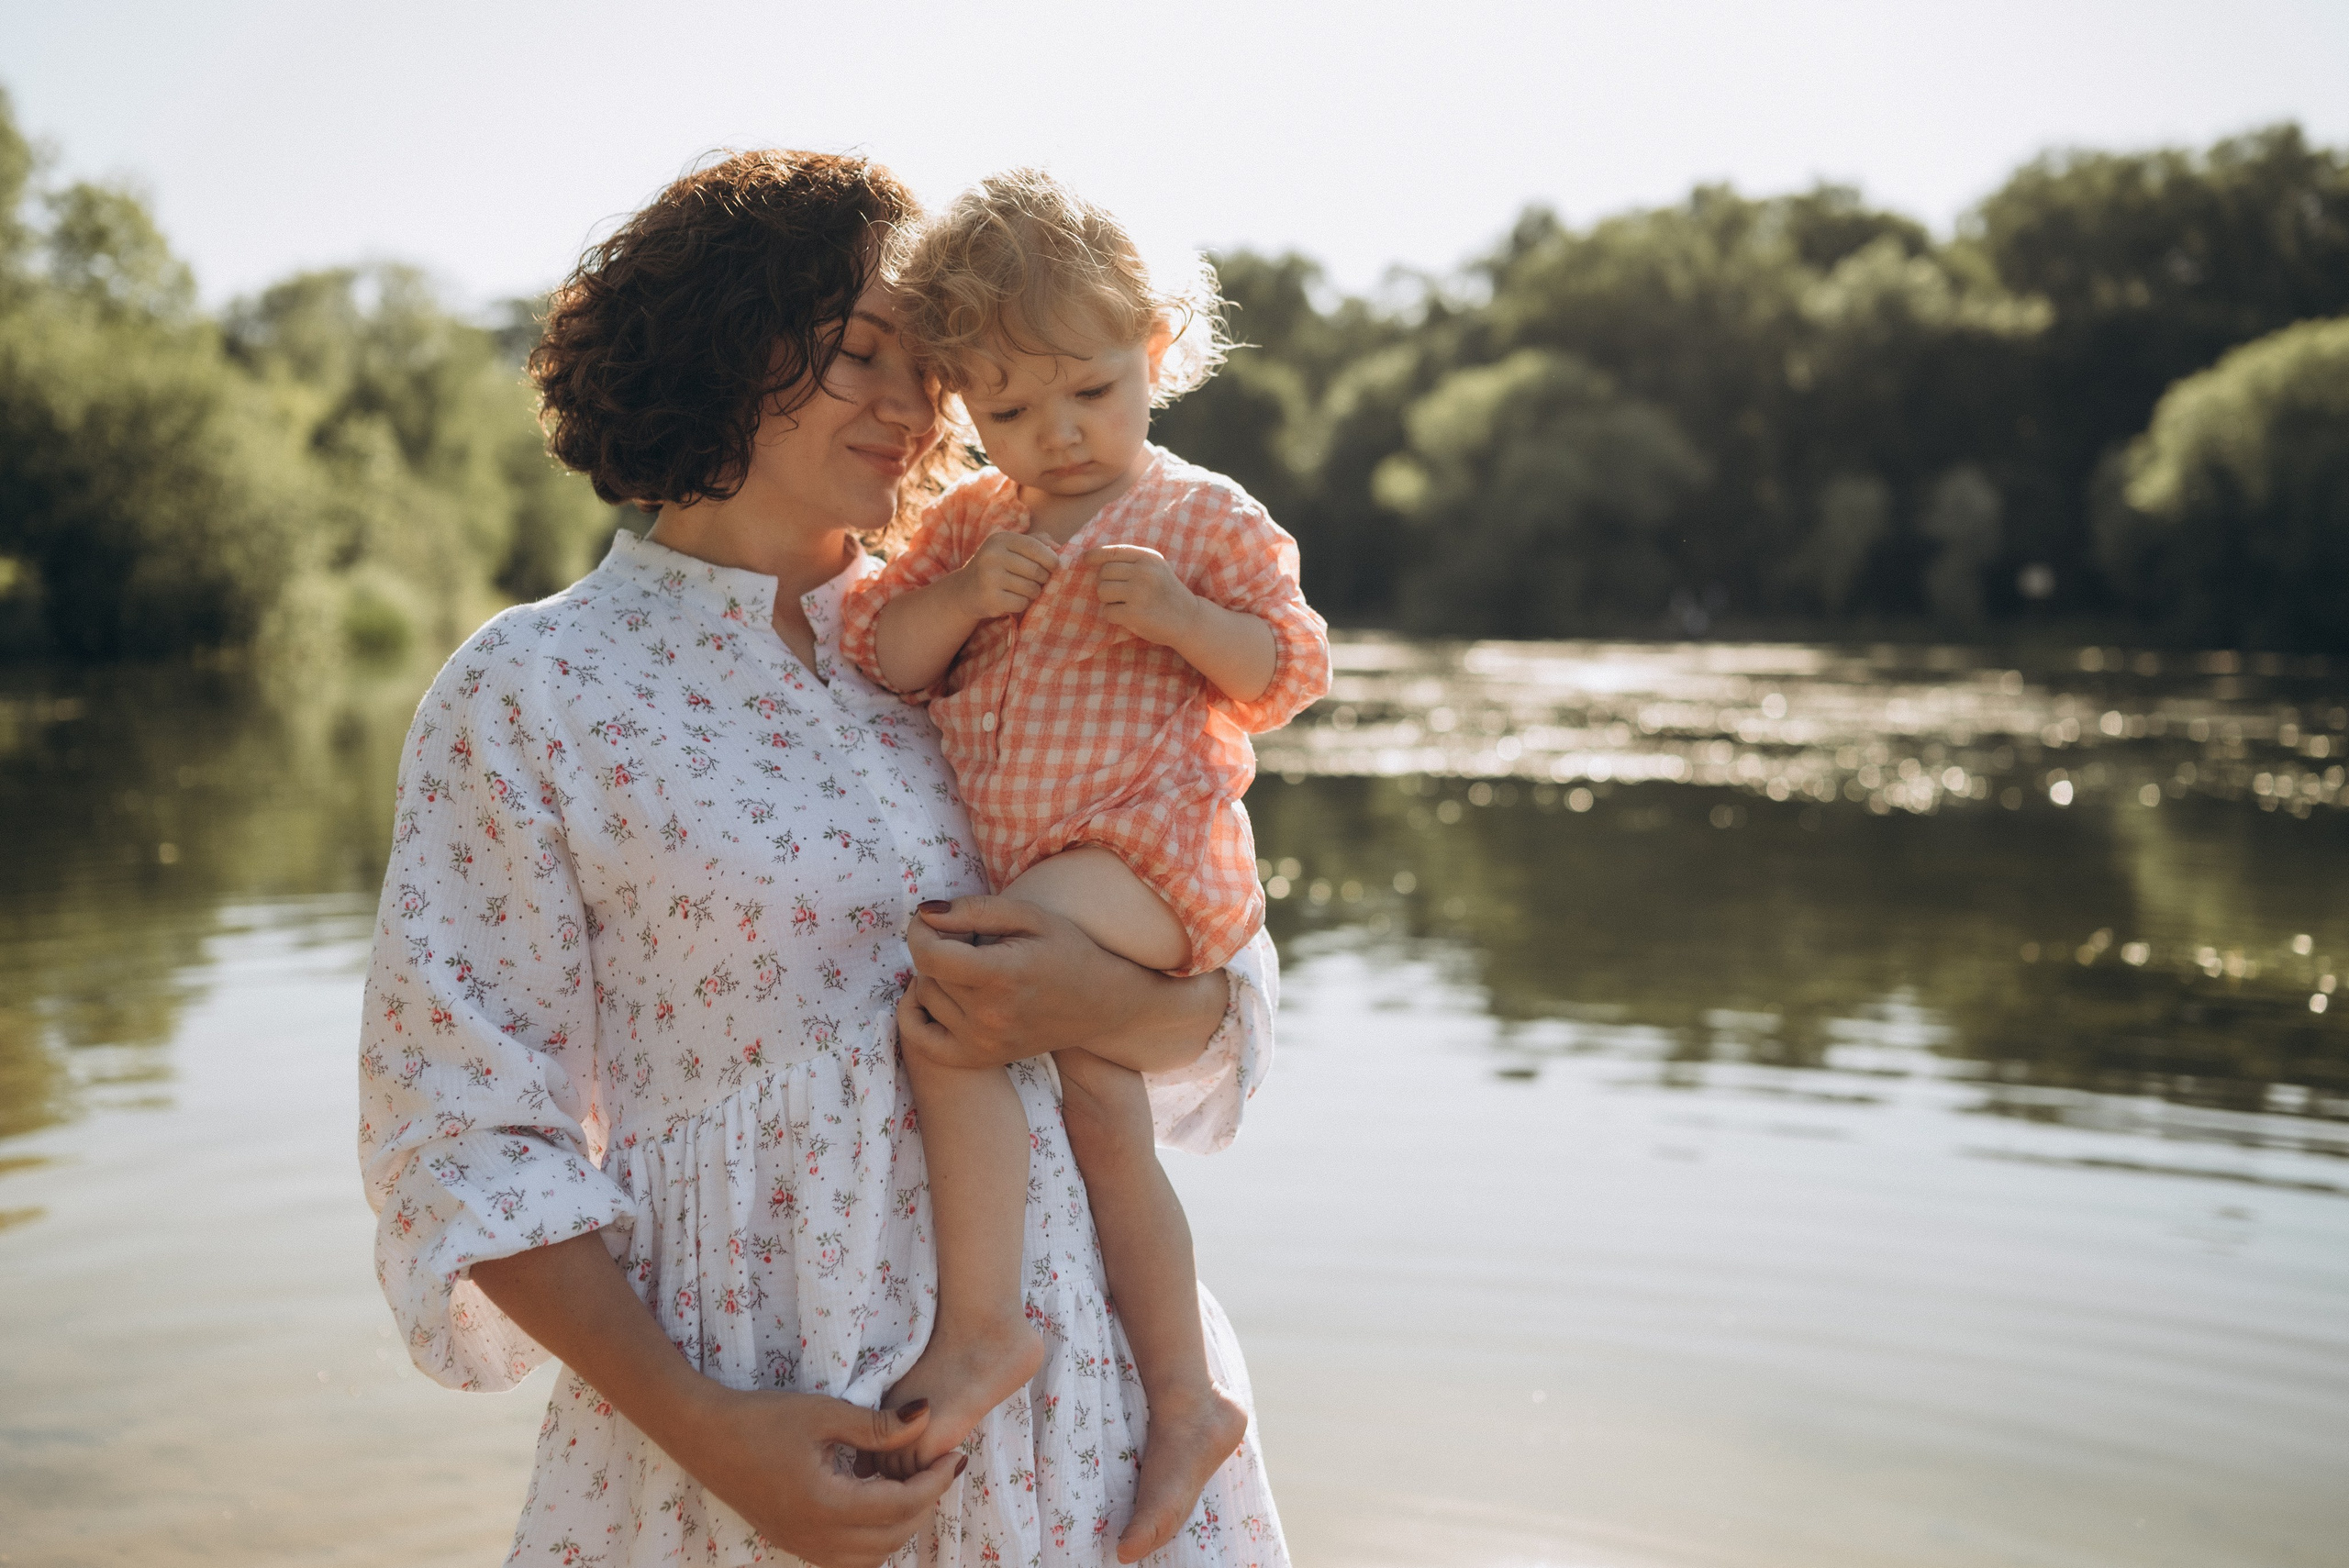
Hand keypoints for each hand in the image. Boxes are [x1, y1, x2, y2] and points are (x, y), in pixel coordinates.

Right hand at [471, 1234, 962, 1567]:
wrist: (700, 1433)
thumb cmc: (761, 1417)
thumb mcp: (824, 1414)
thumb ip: (879, 1426)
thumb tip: (928, 1419)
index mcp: (827, 1506)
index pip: (901, 1506)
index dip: (935, 1482)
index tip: (955, 1455)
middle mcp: (816, 1537)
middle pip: (892, 1538)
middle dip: (925, 1505)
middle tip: (943, 1469)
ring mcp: (800, 1545)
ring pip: (871, 1557)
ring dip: (900, 1526)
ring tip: (914, 1485)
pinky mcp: (790, 1541)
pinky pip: (846, 1557)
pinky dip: (872, 1537)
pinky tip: (875, 1500)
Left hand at [897, 895, 1228, 1074]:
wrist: (1102, 1004)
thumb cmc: (1068, 951)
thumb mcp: (1029, 916)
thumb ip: (974, 911)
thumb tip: (925, 914)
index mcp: (1002, 976)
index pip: (929, 955)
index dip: (920, 930)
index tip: (932, 919)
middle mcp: (988, 1017)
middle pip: (927, 973)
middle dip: (937, 948)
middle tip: (967, 940)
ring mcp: (982, 1044)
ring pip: (926, 998)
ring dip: (935, 977)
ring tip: (967, 967)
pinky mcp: (979, 1059)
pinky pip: (921, 1038)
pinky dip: (916, 1013)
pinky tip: (935, 996)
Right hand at [950, 527, 1057, 620]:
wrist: (965, 590)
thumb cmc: (997, 566)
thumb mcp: (1012, 547)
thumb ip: (1037, 542)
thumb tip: (1058, 548)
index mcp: (1000, 539)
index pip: (1034, 547)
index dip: (1050, 559)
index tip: (1054, 567)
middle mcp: (992, 556)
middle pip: (1036, 570)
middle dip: (1043, 579)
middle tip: (1037, 581)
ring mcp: (989, 578)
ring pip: (1031, 589)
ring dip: (1033, 593)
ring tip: (1023, 590)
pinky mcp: (990, 598)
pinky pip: (1021, 603)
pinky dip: (1023, 604)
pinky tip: (1013, 600)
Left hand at [1082, 544, 1198, 645]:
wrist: (1189, 619)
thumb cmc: (1166, 592)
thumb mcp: (1155, 568)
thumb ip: (1132, 561)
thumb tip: (1092, 557)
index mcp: (1148, 558)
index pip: (1113, 552)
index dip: (1095, 555)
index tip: (1085, 559)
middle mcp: (1143, 572)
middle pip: (1103, 573)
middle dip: (1105, 583)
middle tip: (1119, 593)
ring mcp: (1138, 593)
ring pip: (1102, 591)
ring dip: (1108, 600)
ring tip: (1123, 604)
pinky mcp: (1134, 613)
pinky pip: (1107, 611)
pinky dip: (1113, 616)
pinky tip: (1128, 617)